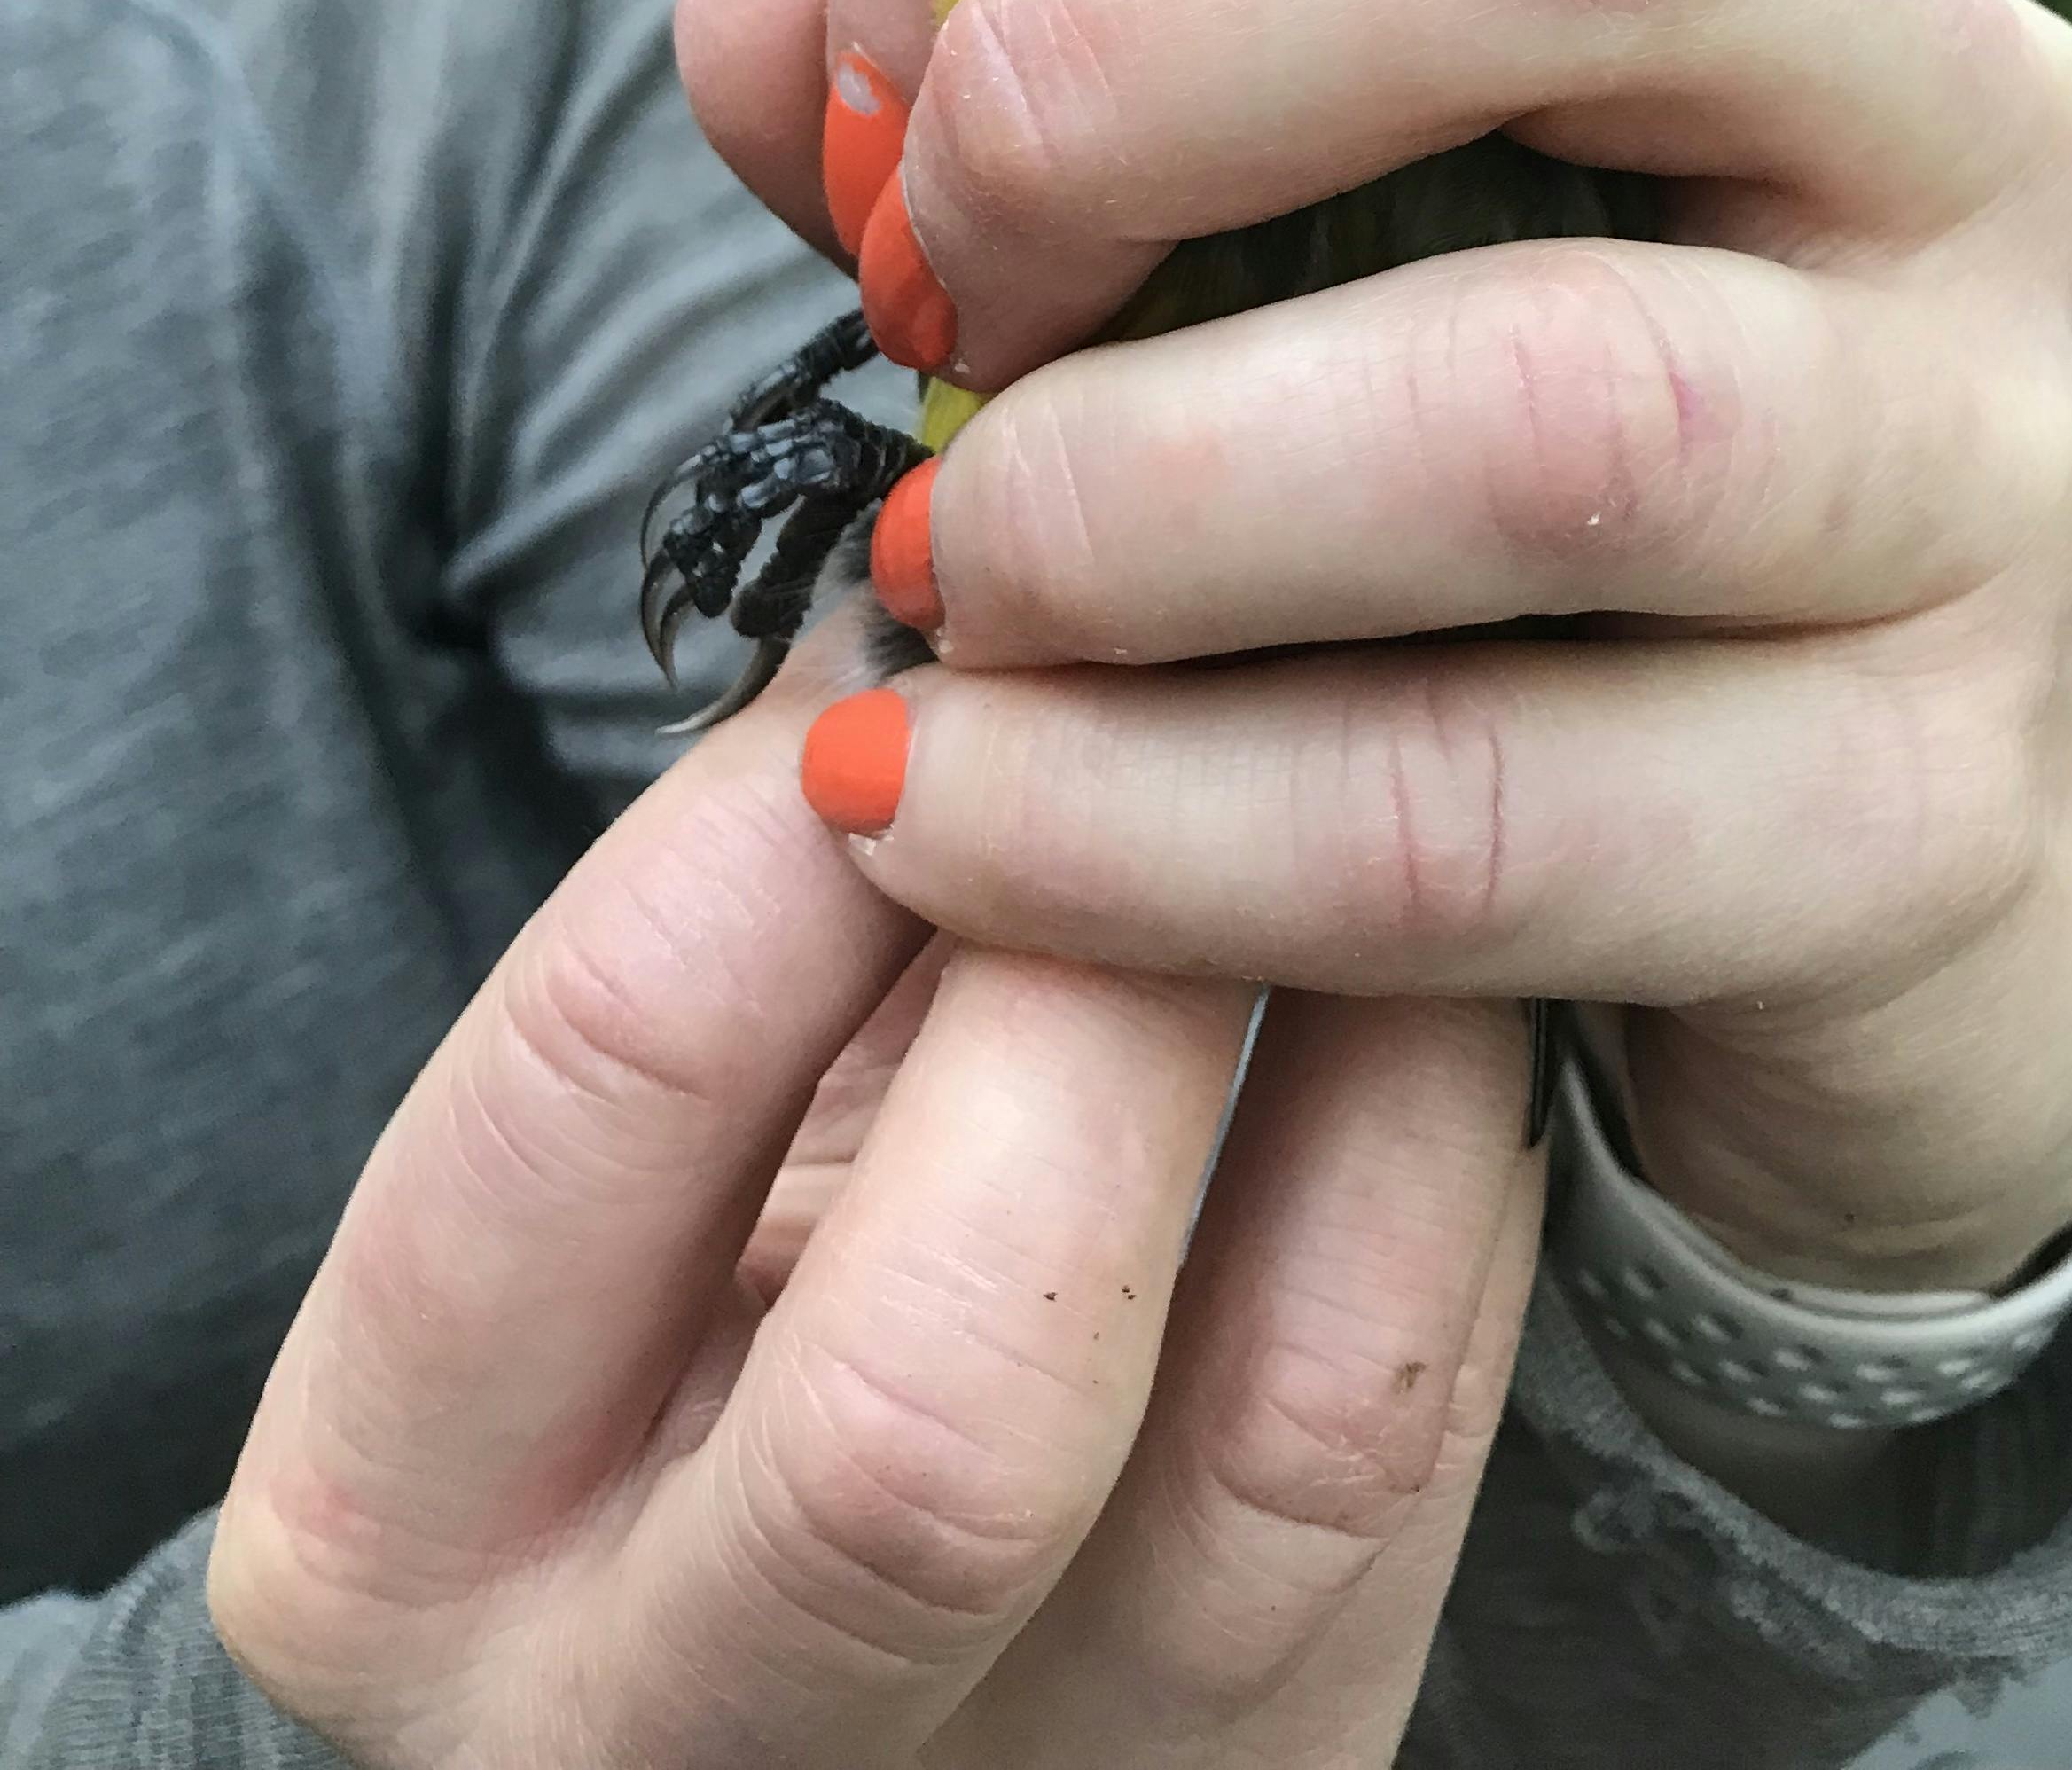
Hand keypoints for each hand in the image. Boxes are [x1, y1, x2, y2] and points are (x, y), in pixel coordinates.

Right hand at [210, 632, 1544, 1768]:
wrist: (771, 1668)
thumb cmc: (665, 1297)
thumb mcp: (632, 1137)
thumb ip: (770, 917)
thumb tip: (994, 606)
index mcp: (407, 1529)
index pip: (615, 1081)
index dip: (817, 790)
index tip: (950, 611)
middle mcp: (676, 1742)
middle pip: (951, 1399)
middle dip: (1108, 976)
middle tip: (1201, 714)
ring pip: (1293, 1428)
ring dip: (1377, 1023)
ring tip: (1391, 775)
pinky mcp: (1287, 1767)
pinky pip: (1447, 1436)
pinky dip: (1476, 1134)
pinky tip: (1469, 943)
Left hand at [680, 0, 2071, 1295]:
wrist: (1837, 888)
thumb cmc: (1480, 492)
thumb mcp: (1265, 232)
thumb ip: (1015, 87)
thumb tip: (755, 6)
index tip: (874, 88)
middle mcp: (1953, 126)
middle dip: (1136, 87)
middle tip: (916, 308)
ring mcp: (1988, 476)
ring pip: (1552, 416)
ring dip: (1135, 503)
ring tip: (923, 597)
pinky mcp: (1934, 826)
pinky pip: (1489, 822)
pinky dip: (1155, 833)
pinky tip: (958, 833)